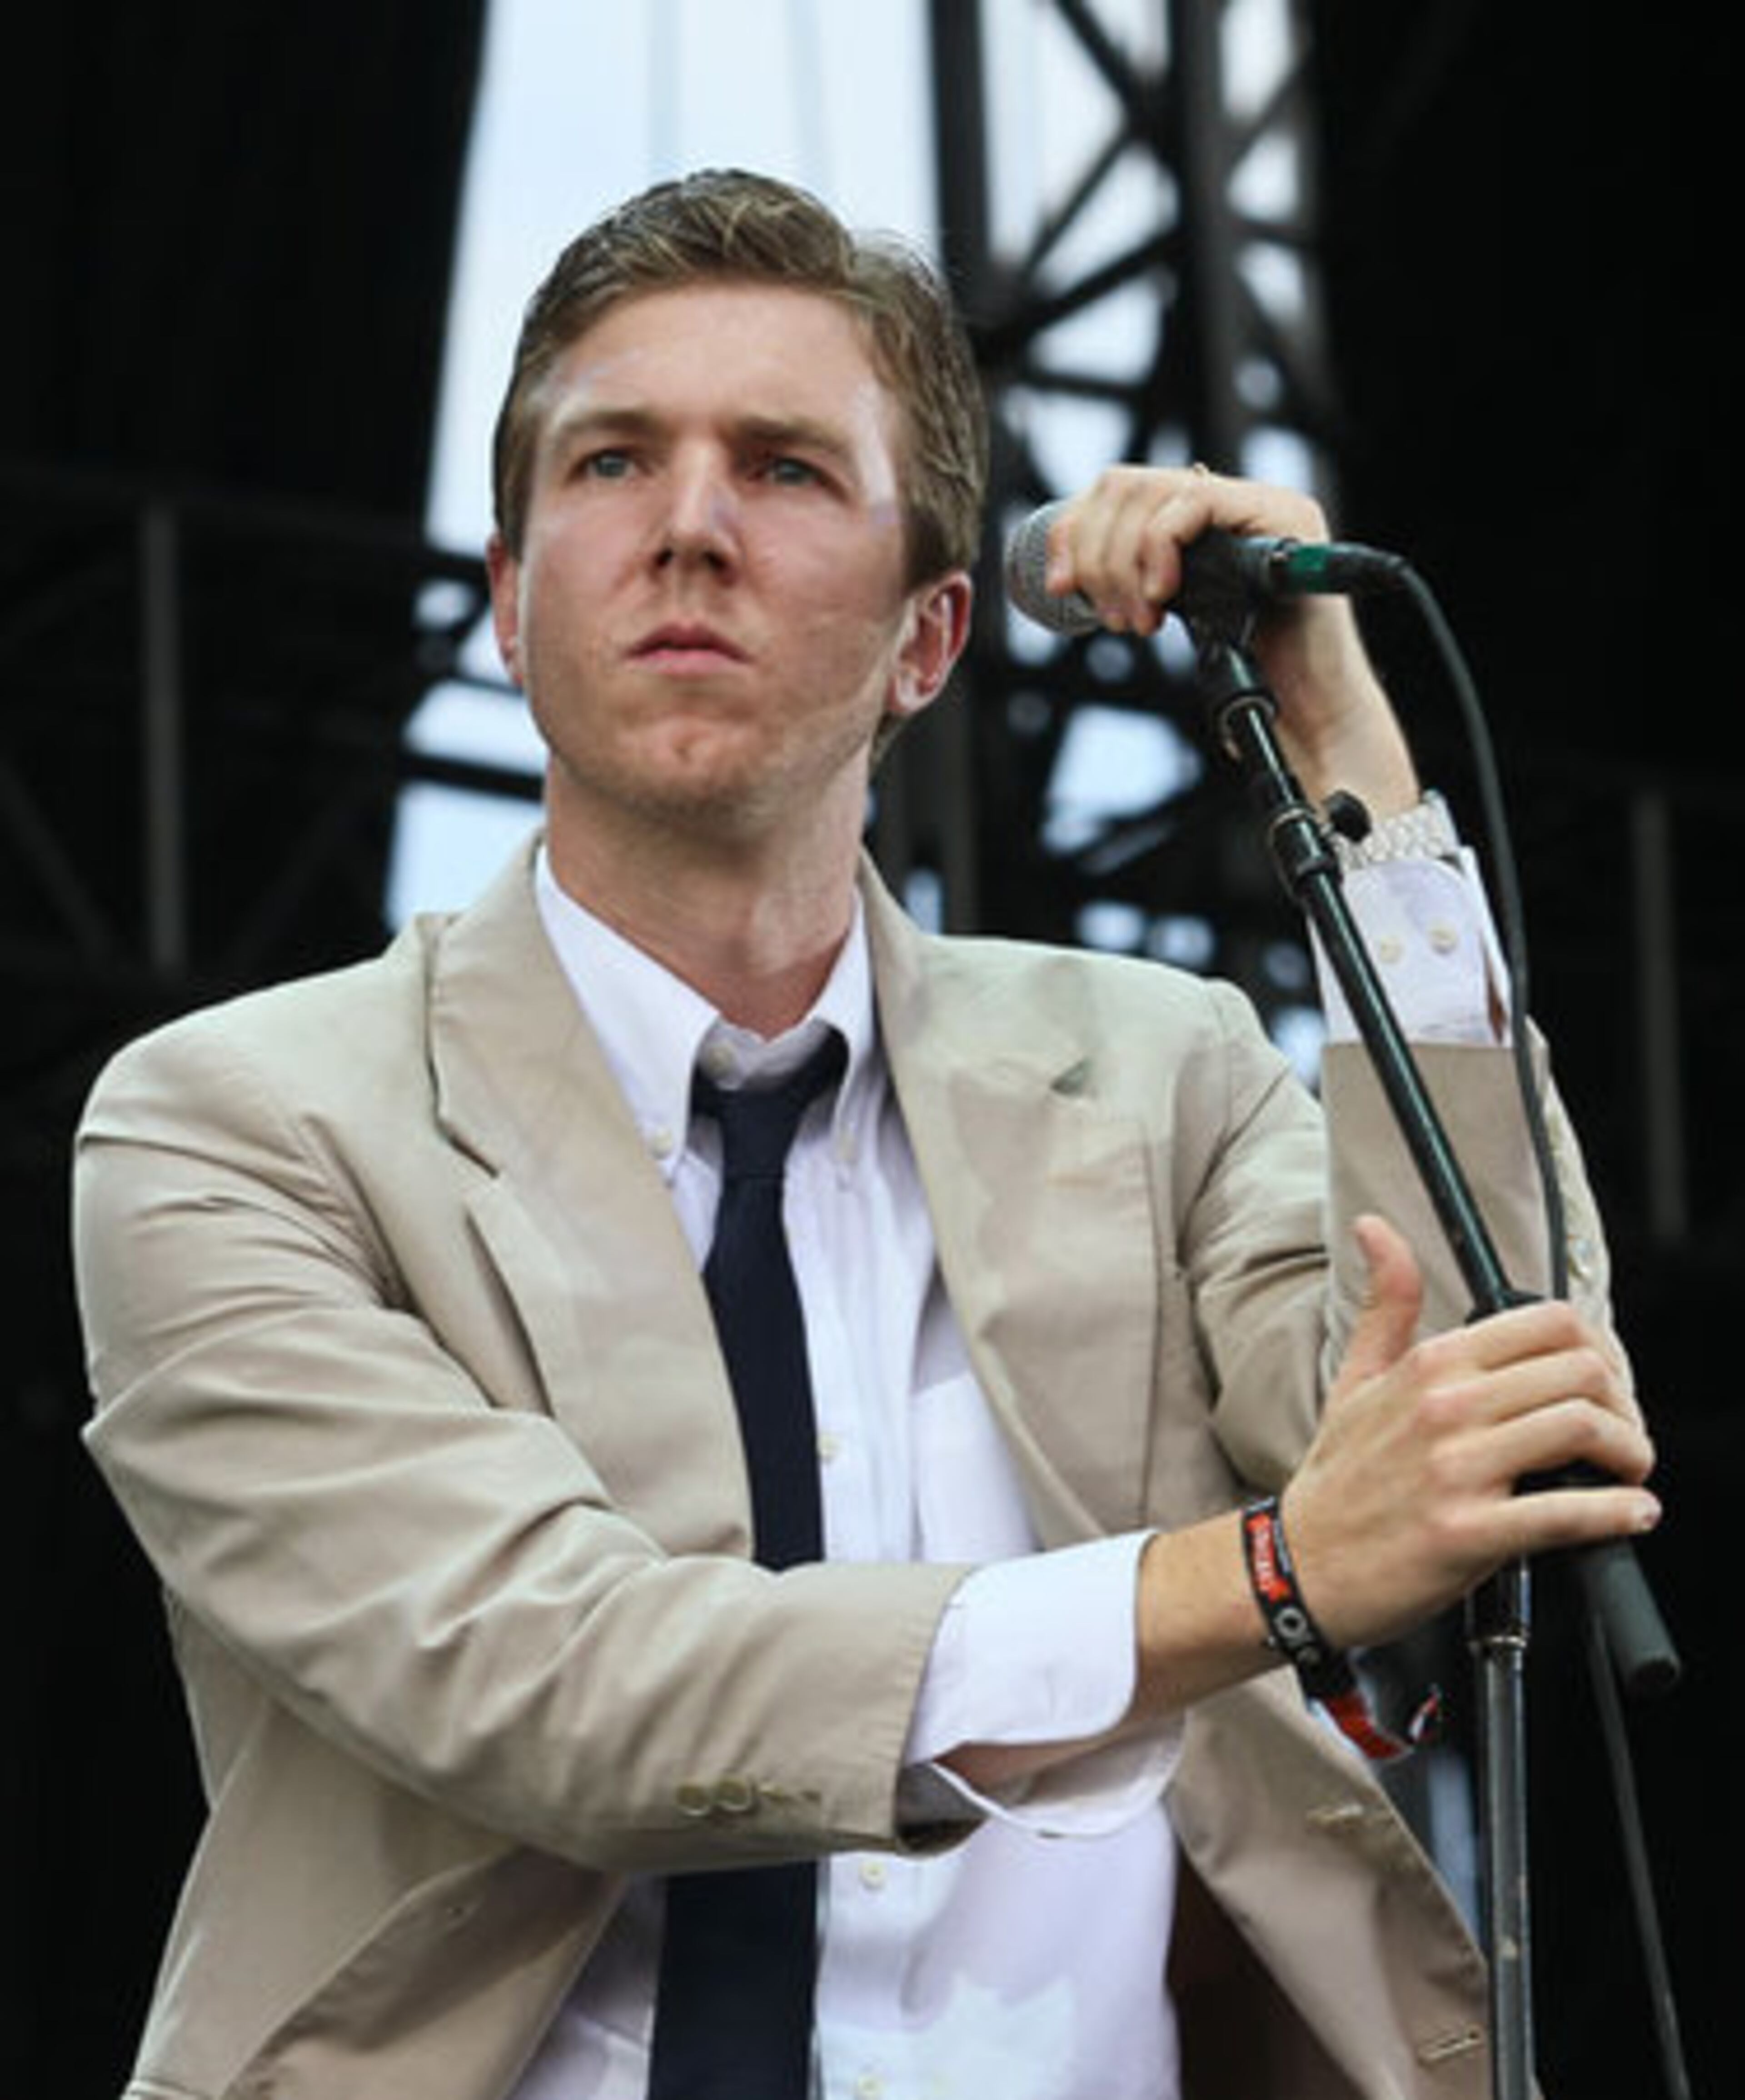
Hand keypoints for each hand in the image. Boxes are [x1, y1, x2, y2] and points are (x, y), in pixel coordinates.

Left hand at [1043, 464, 1418, 815]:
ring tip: (1138, 620)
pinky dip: (1161, 549)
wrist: (1308, 709)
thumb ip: (1139, 580)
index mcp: (1202, 518)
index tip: (1059, 586)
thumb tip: (1070, 568)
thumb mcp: (1176, 615)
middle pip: (1126, 485)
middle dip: (1097, 554)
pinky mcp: (1284, 515)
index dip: (1075, 533)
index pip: (1118, 492)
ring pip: (1152, 493)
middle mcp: (1232, 499)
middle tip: (1109, 616)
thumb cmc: (1248, 675)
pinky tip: (1162, 598)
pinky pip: (1197, 503)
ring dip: (1124, 561)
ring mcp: (1261, 501)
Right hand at [1279, 1215, 1660, 1650]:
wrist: (1300, 1564)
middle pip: (1579, 1371)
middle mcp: (1445, 1407)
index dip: (1600, 1348)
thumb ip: (1386, 1303)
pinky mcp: (1466, 1533)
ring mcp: (1455, 1469)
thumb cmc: (1337, 1477)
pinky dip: (1615, 1513)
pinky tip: (1632, 1512)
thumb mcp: (1355, 1377)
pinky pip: (1562, 1514)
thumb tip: (1376, 1228)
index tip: (1605, 1382)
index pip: (1550, 1323)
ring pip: (1580, 1428)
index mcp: (1430, 1366)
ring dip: (1628, 1451)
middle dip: (1623, 1404)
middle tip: (1623, 1433)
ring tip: (1629, 1470)